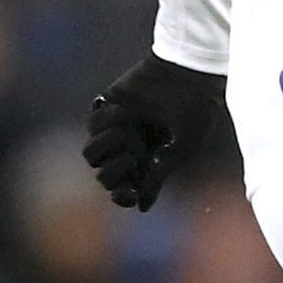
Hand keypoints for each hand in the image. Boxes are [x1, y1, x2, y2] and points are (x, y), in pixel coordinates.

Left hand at [83, 54, 229, 210]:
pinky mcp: (105, 109)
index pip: (125, 190)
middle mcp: (130, 150)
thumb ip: (157, 176)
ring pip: (90, 155)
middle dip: (114, 172)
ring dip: (106, 146)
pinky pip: (91, 125)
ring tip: (127, 131)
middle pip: (103, 177)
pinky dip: (106, 120)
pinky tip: (124, 109)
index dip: (122, 196)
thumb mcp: (180, 149)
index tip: (130, 192)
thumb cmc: (192, 113)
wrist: (187, 75)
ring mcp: (116, 131)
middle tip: (132, 155)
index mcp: (148, 163)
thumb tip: (142, 207)